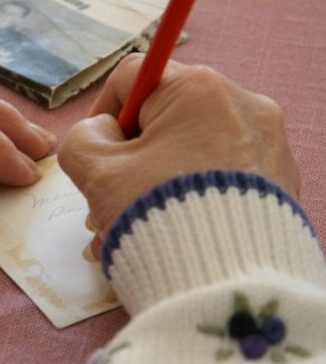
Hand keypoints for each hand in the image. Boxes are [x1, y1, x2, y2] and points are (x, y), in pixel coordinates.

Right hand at [58, 54, 299, 259]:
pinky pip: (220, 177)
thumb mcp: (96, 172)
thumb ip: (82, 139)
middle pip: (164, 118)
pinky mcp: (282, 183)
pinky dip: (190, 197)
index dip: (100, 111)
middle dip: (127, 158)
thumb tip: (101, 133)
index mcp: (198, 90)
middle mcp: (244, 105)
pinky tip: (168, 234)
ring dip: (152, 183)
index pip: (132, 77)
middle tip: (107, 198)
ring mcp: (269, 145)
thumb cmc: (156, 215)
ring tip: (129, 229)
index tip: (91, 151)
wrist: (225, 286)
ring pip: (190, 151)